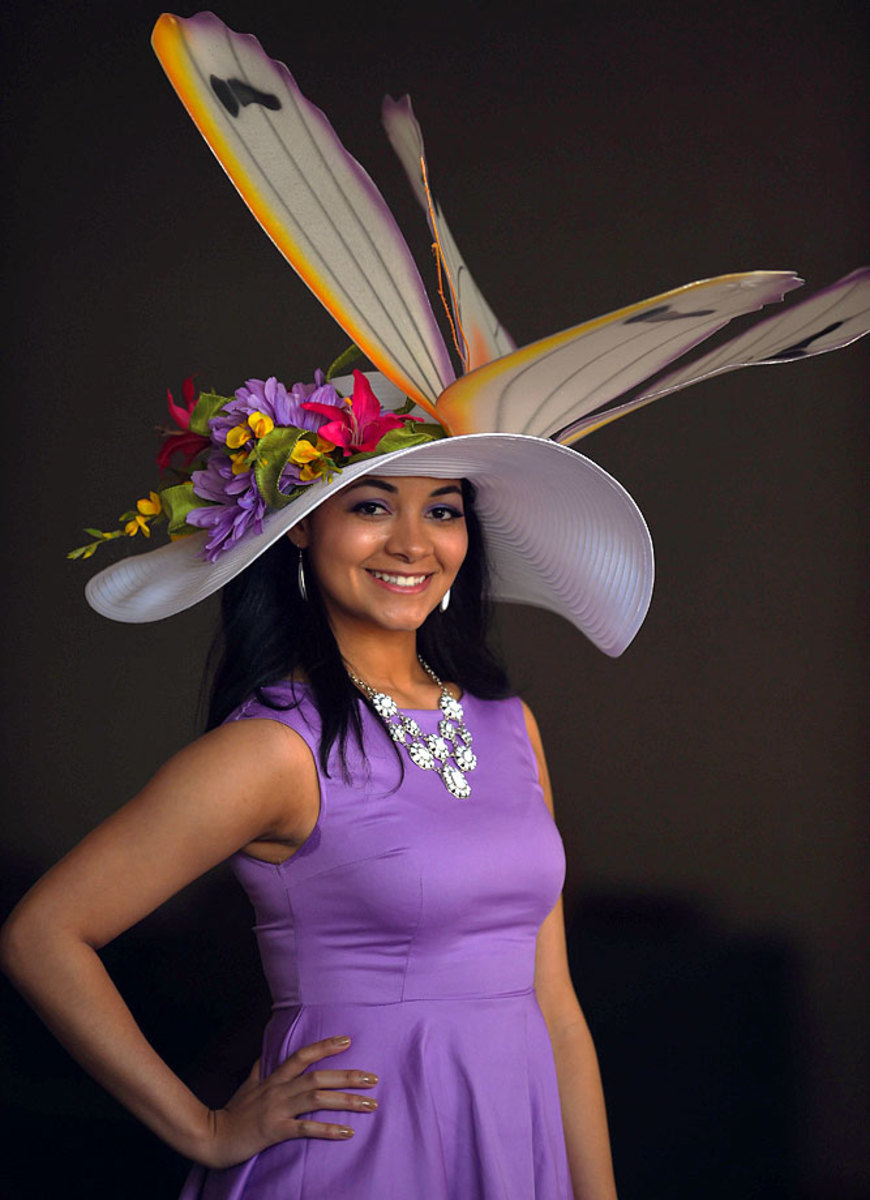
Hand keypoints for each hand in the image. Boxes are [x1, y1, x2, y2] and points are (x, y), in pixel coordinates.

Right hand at [197, 1035, 378, 1167]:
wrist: (211, 1136)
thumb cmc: (232, 1112)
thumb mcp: (246, 1085)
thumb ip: (259, 1069)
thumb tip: (265, 1053)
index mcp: (273, 1077)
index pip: (303, 1055)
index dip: (325, 1046)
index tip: (348, 1041)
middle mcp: (278, 1089)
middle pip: (318, 1076)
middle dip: (348, 1076)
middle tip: (374, 1078)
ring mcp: (277, 1109)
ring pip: (317, 1099)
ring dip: (346, 1101)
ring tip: (370, 1104)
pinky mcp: (275, 1131)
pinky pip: (307, 1128)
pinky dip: (328, 1129)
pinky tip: (348, 1132)